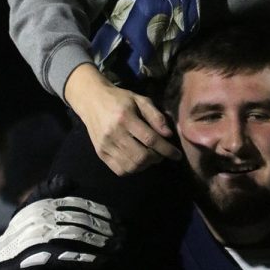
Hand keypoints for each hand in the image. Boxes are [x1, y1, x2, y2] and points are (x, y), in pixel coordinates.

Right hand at [0, 180, 122, 269]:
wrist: (0, 268)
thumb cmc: (21, 234)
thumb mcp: (31, 207)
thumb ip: (48, 190)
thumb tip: (68, 180)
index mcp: (44, 204)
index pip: (79, 204)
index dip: (101, 211)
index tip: (119, 219)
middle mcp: (42, 218)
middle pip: (82, 220)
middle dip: (106, 227)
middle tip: (124, 234)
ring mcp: (41, 238)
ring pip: (79, 238)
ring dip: (102, 243)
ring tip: (118, 248)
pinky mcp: (41, 259)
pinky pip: (70, 258)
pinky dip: (89, 261)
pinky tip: (103, 263)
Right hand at [64, 64, 181, 175]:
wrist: (92, 100)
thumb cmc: (120, 99)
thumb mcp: (140, 100)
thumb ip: (156, 116)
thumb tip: (169, 134)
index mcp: (125, 117)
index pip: (150, 139)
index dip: (166, 149)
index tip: (177, 155)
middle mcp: (114, 133)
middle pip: (141, 156)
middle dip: (156, 158)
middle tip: (161, 153)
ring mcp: (105, 146)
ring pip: (131, 166)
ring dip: (146, 165)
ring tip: (150, 156)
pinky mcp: (100, 154)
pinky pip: (120, 170)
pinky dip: (133, 169)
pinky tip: (137, 160)